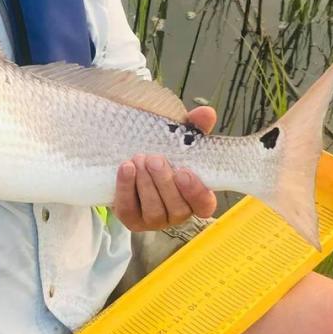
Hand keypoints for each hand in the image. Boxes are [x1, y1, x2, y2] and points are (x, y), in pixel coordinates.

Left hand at [113, 105, 217, 231]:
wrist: (130, 165)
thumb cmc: (163, 156)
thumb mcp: (179, 140)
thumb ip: (194, 128)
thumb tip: (206, 113)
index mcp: (195, 197)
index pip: (204, 204)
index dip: (196, 192)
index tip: (184, 172)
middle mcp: (177, 213)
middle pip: (177, 207)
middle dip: (164, 182)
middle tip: (155, 159)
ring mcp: (154, 220)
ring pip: (154, 210)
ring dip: (145, 184)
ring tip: (139, 159)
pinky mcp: (131, 219)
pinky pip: (128, 209)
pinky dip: (126, 188)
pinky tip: (126, 168)